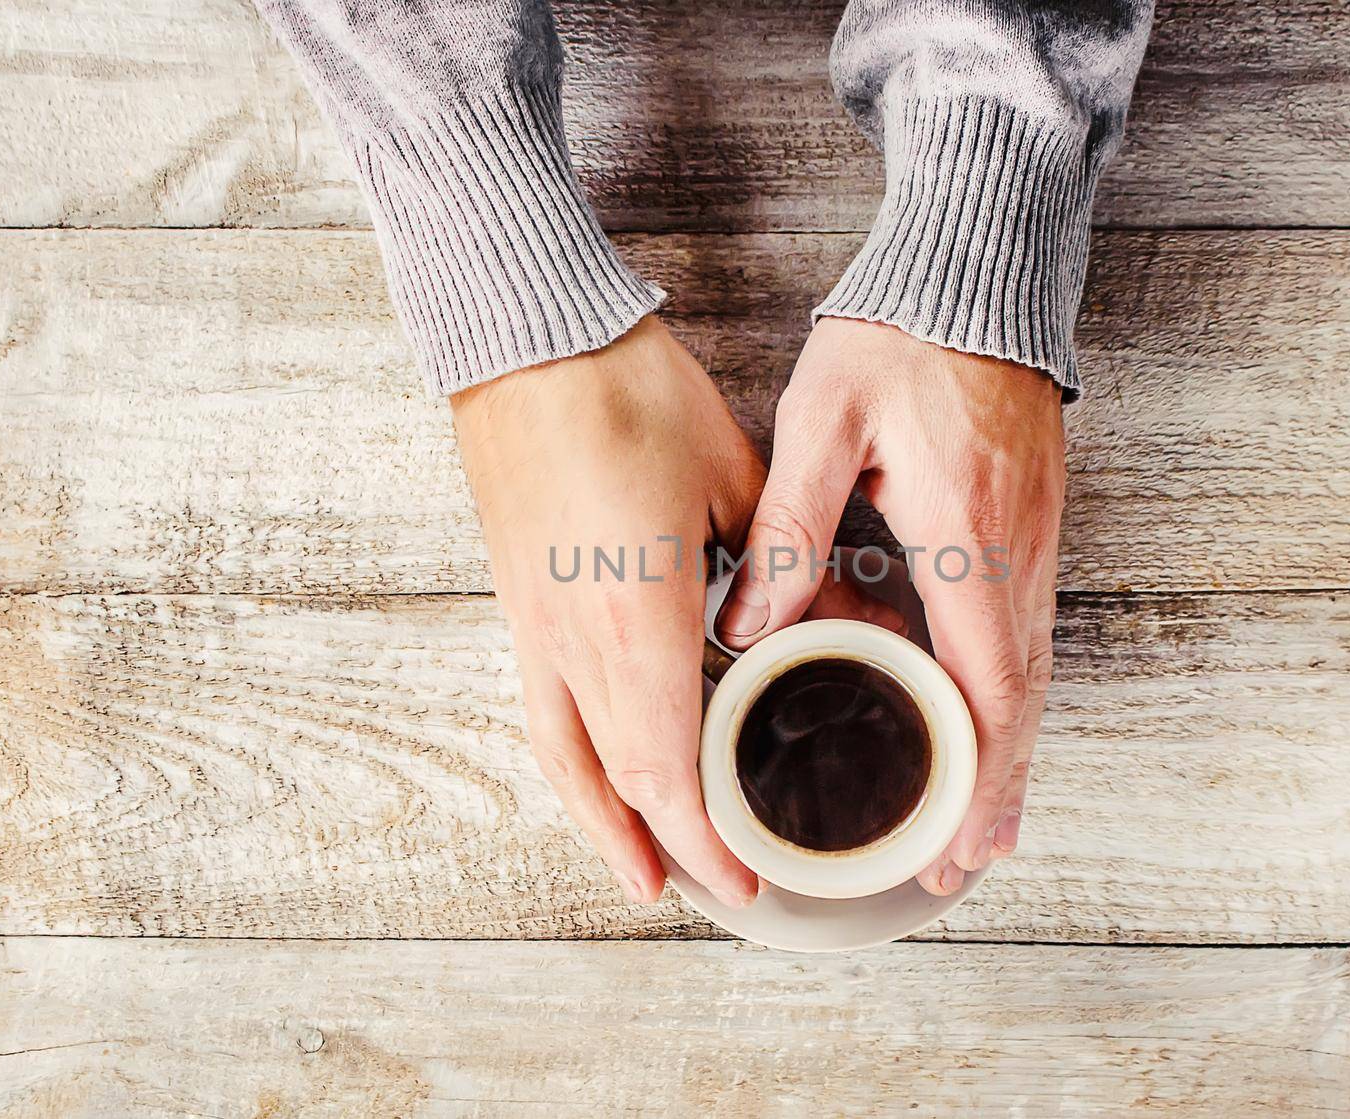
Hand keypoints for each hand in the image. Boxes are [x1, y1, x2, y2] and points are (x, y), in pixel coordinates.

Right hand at [452, 317, 766, 908]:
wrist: (527, 343)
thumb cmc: (629, 397)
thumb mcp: (731, 476)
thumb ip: (780, 563)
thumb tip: (833, 615)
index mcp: (636, 619)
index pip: (669, 770)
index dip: (706, 840)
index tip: (746, 878)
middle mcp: (573, 643)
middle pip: (621, 782)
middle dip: (674, 848)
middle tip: (718, 888)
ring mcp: (533, 629)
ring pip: (565, 762)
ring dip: (605, 829)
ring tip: (642, 876)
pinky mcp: (516, 605)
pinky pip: (540, 716)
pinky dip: (571, 769)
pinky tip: (591, 777)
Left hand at [715, 318, 1065, 895]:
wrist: (977, 268)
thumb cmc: (900, 337)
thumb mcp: (825, 419)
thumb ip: (787, 524)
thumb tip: (747, 624)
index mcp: (966, 533)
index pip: (988, 682)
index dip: (980, 772)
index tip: (963, 839)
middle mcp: (1016, 546)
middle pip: (1024, 696)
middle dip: (1001, 787)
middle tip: (969, 859)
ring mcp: (1033, 534)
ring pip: (1033, 667)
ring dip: (1011, 748)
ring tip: (983, 817)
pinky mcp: (1029, 520)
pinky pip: (1027, 628)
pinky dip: (1011, 692)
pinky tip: (987, 716)